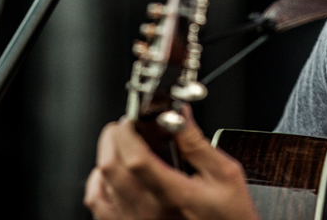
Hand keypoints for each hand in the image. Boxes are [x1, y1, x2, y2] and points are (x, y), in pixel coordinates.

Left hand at [84, 108, 259, 219]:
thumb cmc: (229, 216)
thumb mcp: (225, 174)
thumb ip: (197, 143)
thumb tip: (178, 116)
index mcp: (173, 195)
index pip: (136, 159)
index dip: (127, 133)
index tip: (132, 118)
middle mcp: (149, 211)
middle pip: (111, 167)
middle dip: (113, 137)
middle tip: (127, 125)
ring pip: (101, 183)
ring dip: (107, 155)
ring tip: (121, 143)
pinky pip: (99, 204)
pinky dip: (98, 182)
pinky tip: (112, 172)